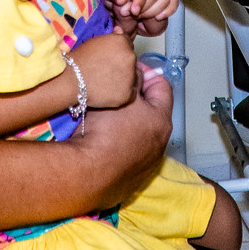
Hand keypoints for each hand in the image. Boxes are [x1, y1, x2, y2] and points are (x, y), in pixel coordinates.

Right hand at [65, 64, 171, 210]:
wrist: (86, 173)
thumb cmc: (105, 129)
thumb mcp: (119, 92)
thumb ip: (132, 78)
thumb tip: (136, 73)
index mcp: (162, 121)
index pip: (162, 86)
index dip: (146, 71)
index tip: (128, 68)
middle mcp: (159, 145)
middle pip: (151, 111)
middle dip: (135, 97)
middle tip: (114, 90)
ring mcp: (145, 165)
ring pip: (138, 133)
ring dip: (126, 121)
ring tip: (105, 114)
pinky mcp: (129, 180)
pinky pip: (126, 153)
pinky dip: (118, 142)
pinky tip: (101, 138)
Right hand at [70, 31, 139, 109]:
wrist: (71, 80)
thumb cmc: (80, 59)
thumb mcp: (95, 41)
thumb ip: (112, 36)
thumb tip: (120, 30)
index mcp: (123, 42)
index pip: (128, 45)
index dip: (119, 52)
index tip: (109, 58)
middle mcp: (130, 57)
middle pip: (131, 60)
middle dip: (123, 64)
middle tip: (108, 70)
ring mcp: (130, 76)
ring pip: (133, 76)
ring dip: (125, 78)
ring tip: (108, 81)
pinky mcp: (128, 94)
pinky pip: (131, 92)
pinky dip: (123, 92)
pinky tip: (111, 91)